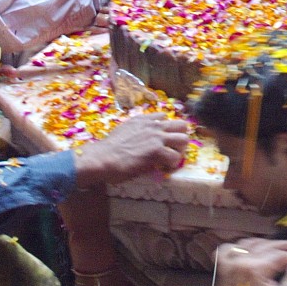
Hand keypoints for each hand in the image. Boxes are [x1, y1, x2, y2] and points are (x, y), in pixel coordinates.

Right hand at [73, 112, 189, 185]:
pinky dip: (172, 164)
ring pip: (184, 139)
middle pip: (182, 125)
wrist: (103, 157)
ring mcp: (156, 137)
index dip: (167, 129)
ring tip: (172, 159)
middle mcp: (153, 125)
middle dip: (180, 138)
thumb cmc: (109, 148)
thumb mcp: (124, 130)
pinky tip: (165, 168)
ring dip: (180, 151)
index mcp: (144, 119)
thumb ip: (137, 130)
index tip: (163, 140)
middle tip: (174, 149)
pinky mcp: (157, 151)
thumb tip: (141, 138)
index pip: (165, 117)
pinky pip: (175, 157)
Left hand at [213, 239, 286, 285]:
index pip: (281, 255)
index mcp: (255, 269)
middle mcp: (241, 263)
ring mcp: (230, 266)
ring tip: (277, 248)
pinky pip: (227, 250)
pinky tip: (248, 250)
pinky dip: (238, 247)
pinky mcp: (222, 271)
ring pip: (249, 243)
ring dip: (265, 243)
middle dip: (285, 246)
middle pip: (267, 245)